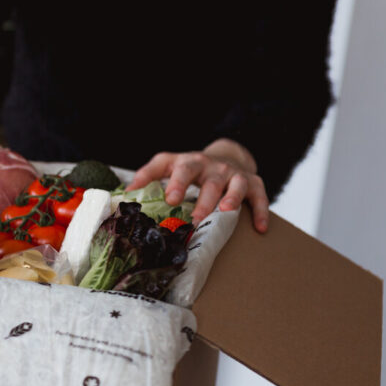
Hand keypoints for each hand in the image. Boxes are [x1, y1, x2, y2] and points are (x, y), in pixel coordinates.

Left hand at [128, 138, 269, 232]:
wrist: (225, 157)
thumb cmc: (189, 169)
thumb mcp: (168, 166)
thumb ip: (147, 176)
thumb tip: (125, 193)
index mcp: (189, 163)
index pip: (181, 169)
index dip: (177, 182)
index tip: (171, 199)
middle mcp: (213, 167)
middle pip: (210, 181)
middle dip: (204, 199)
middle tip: (197, 218)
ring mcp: (233, 174)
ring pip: (236, 185)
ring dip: (232, 198)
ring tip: (227, 212)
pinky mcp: (253, 183)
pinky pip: (259, 197)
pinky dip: (260, 211)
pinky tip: (258, 228)